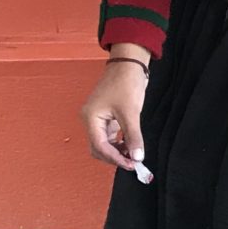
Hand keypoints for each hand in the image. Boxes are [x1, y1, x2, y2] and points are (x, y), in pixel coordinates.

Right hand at [81, 53, 149, 173]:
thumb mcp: (131, 112)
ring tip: (134, 155)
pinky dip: (119, 143)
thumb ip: (133, 136)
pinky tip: (131, 146)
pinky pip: (110, 136)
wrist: (128, 64)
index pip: (99, 146)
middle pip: (98, 148)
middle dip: (114, 157)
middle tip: (133, 163)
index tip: (131, 164)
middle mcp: (90, 120)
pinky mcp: (106, 117)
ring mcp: (97, 118)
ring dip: (117, 151)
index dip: (115, 158)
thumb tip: (137, 157)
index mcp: (90, 118)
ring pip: (104, 143)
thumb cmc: (126, 83)